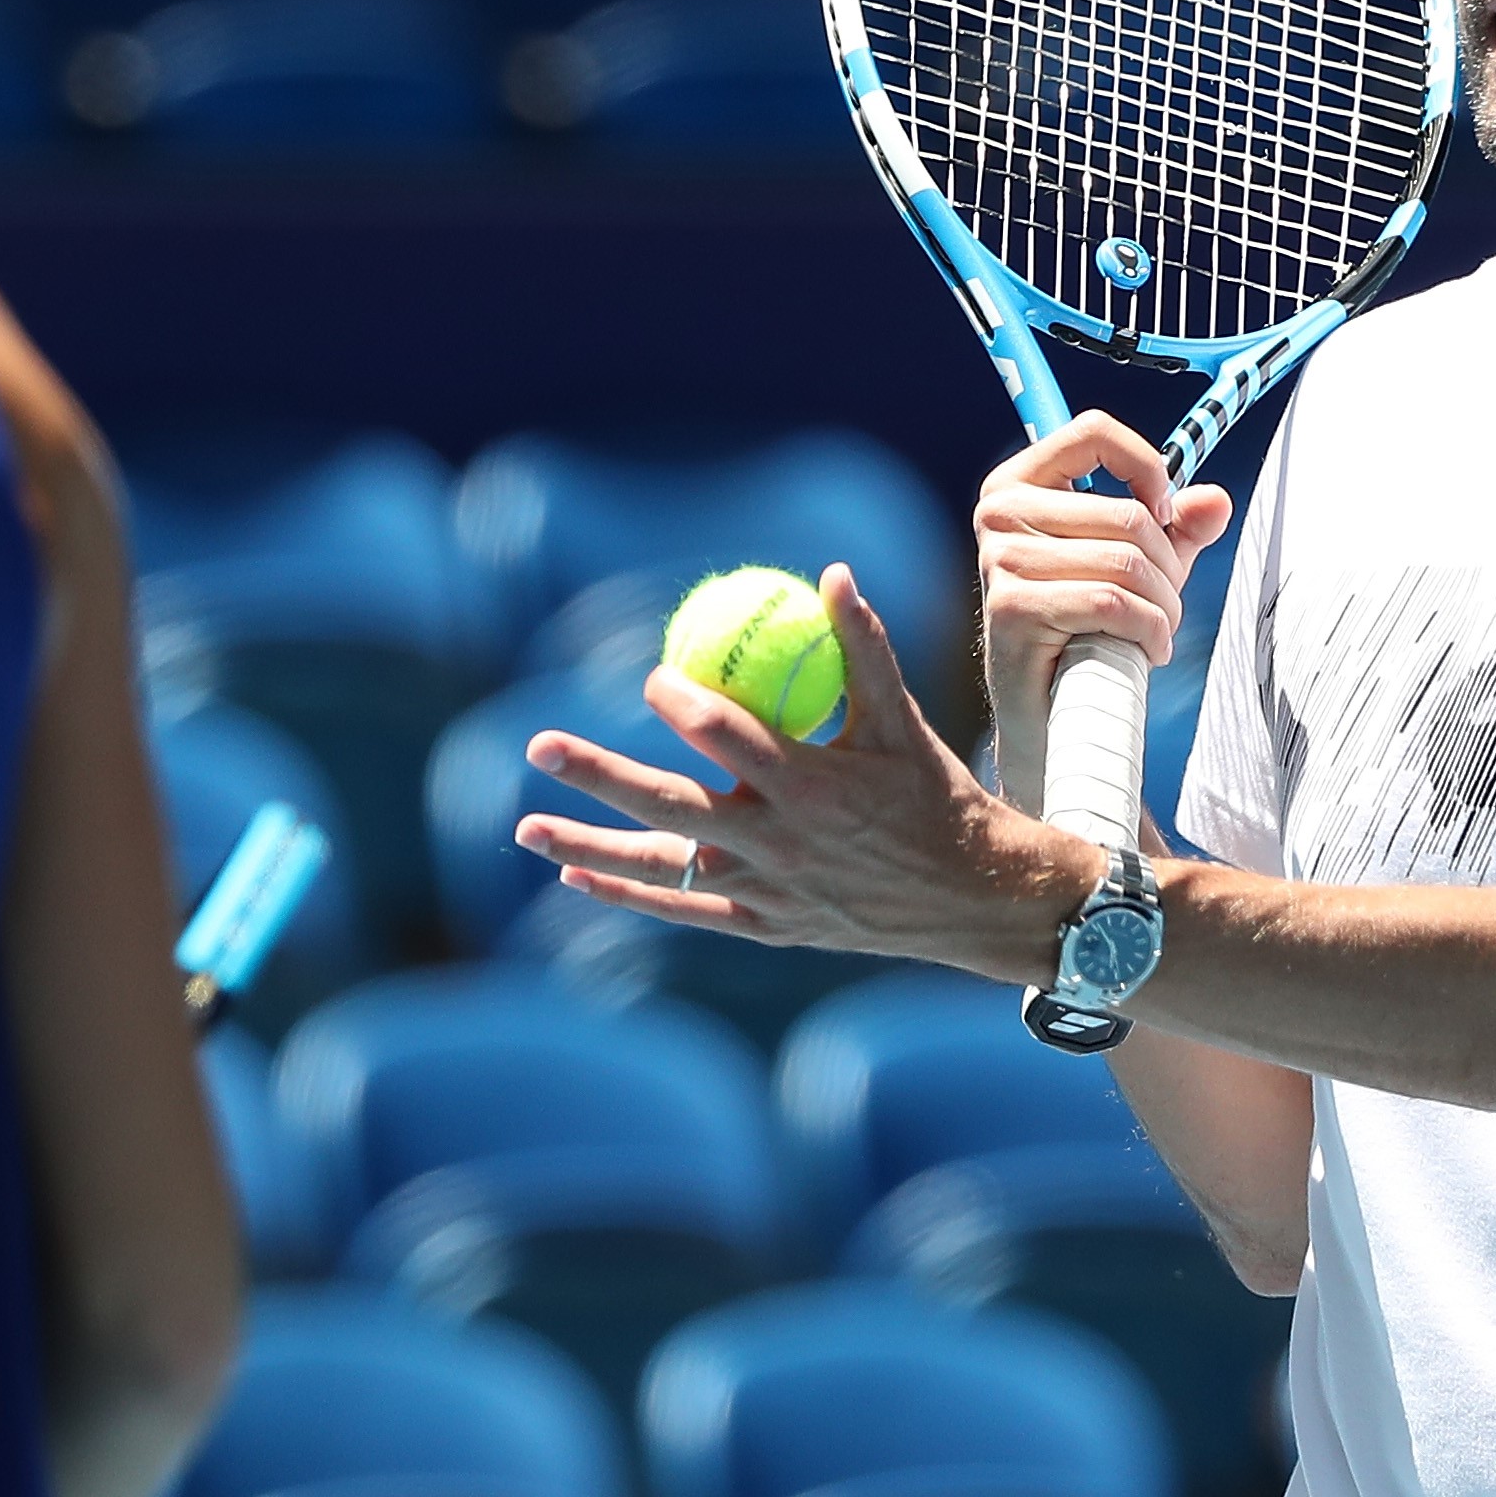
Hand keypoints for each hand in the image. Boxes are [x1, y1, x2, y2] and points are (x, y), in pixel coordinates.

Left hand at [515, 565, 1093, 977]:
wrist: (970, 899)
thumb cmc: (936, 797)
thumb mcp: (903, 723)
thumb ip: (864, 649)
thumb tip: (833, 573)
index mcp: (812, 786)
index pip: (729, 738)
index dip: (682, 704)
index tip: (652, 678)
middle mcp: (779, 843)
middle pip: (670, 805)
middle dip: (598, 775)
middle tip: (537, 744)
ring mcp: (766, 890)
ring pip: (662, 869)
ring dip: (588, 846)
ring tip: (525, 826)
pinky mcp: (764, 924)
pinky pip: (683, 910)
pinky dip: (627, 895)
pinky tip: (574, 876)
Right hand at [975, 415, 1232, 816]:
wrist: (1049, 711)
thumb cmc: (1086, 629)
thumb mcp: (1139, 566)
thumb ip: (1176, 529)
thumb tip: (1215, 501)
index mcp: (1021, 483)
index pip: (1092, 433)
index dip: (1146, 466)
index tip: (1166, 513)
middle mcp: (999, 511)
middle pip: (1125, 513)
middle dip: (1169, 566)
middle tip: (1169, 602)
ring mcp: (998, 558)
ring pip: (1125, 561)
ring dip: (1164, 605)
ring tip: (1160, 629)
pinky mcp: (1010, 606)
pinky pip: (1111, 602)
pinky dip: (1148, 630)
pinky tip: (1149, 649)